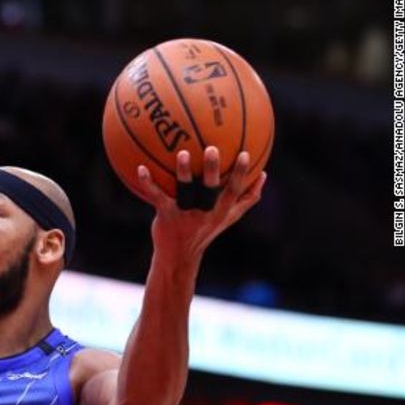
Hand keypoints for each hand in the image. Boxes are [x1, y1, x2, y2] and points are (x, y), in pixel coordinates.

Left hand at [134, 146, 266, 261]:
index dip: (240, 174)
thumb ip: (247, 198)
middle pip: (210, 190)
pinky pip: (156, 196)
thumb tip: (264, 175)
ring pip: (185, 191)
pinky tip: (141, 168)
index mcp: (220, 211)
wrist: (178, 256)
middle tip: (212, 148)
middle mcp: (204, 213)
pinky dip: (148, 183)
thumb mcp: (228, 218)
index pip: (234, 191)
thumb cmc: (205, 231)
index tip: (245, 154)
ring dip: (184, 172)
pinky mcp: (165, 216)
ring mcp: (184, 215)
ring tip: (183, 153)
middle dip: (212, 170)